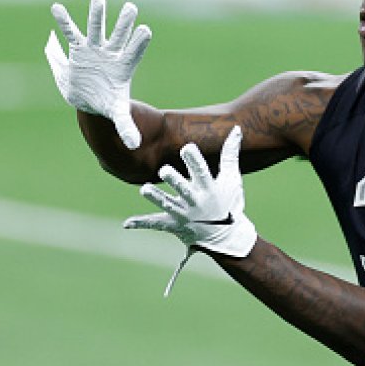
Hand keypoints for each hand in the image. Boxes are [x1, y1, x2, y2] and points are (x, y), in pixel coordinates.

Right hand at [44, 0, 151, 148]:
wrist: (89, 97)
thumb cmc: (106, 101)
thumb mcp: (116, 113)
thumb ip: (126, 125)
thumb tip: (135, 145)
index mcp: (123, 66)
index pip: (134, 52)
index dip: (139, 43)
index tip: (146, 30)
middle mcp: (110, 53)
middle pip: (119, 36)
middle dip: (124, 23)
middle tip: (132, 7)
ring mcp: (94, 48)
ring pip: (97, 29)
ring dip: (98, 15)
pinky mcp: (78, 48)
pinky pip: (70, 32)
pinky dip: (63, 21)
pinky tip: (56, 7)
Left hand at [124, 126, 257, 258]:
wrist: (226, 237)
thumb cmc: (229, 202)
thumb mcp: (232, 179)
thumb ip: (230, 154)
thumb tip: (237, 128)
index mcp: (209, 188)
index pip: (202, 172)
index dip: (194, 160)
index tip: (187, 148)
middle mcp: (196, 202)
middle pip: (183, 189)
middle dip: (174, 181)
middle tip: (164, 170)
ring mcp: (184, 215)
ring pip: (168, 205)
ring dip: (156, 198)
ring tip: (144, 190)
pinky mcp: (174, 225)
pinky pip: (156, 224)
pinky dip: (142, 224)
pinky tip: (127, 223)